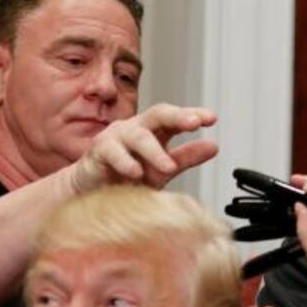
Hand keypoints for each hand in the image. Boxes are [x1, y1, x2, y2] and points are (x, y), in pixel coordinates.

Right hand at [70, 103, 217, 192]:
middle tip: (194, 123)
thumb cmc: (127, 178)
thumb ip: (186, 158)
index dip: (192, 114)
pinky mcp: (98, 151)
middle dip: (177, 116)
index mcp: (153, 131)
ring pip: (138, 136)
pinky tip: (136, 173)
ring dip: (154, 152)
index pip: (174, 118)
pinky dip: (126, 163)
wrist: (92, 192)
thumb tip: (213, 146)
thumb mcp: (162, 170)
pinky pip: (113, 153)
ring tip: (169, 167)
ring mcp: (116, 137)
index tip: (212, 118)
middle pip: (157, 114)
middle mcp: (136, 128)